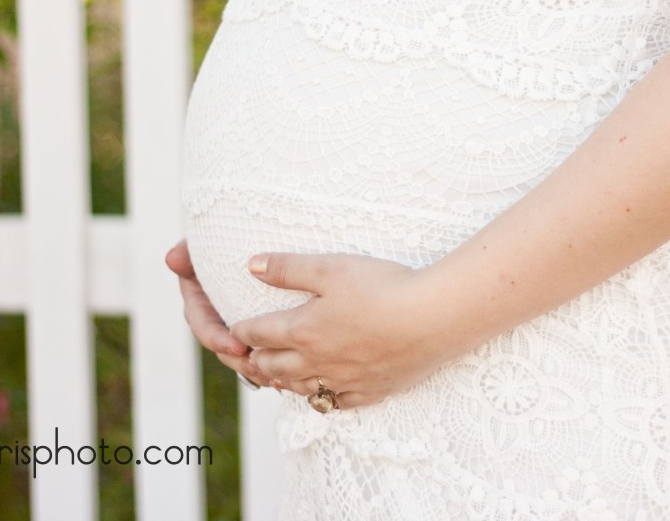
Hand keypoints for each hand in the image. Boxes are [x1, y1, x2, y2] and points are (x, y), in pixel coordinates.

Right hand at [164, 238, 279, 390]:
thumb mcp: (212, 240)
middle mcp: (219, 314)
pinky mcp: (264, 328)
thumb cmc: (234, 232)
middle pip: (224, 347)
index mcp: (202, 298)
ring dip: (257, 367)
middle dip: (239, 361)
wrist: (269, 233)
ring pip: (245, 354)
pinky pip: (267, 350)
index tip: (235, 346)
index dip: (215, 338)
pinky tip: (289, 373)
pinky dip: (275, 361)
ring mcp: (240, 323)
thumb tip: (171, 259)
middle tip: (260, 368)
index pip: (202, 324)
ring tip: (275, 375)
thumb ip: (192, 249)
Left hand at [228, 253, 460, 409]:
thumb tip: (251, 265)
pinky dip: (321, 398)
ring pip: (300, 389)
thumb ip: (288, 268)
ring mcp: (344, 380)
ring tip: (275, 375)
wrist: (434, 318)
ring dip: (282, 381)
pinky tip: (322, 391)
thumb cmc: (383, 286)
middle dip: (255, 360)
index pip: (258, 334)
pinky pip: (336, 404)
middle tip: (248, 354)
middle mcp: (317, 362)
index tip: (236, 327)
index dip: (242, 330)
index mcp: (303, 330)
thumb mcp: (331, 267)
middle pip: (272, 368)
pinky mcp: (371, 391)